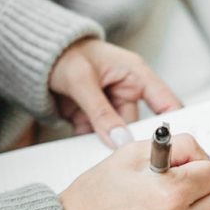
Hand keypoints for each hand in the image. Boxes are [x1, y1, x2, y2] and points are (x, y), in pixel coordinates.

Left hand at [49, 39, 180, 147]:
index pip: (166, 103)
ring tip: (96, 149)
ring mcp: (111, 107)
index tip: (170, 147)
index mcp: (135, 75)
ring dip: (106, 145)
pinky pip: (98, 138)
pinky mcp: (95, 119)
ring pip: (117, 136)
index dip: (171, 125)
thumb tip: (119, 139)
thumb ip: (101, 111)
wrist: (38, 57)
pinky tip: (82, 146)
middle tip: (122, 156)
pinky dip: (91, 145)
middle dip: (129, 142)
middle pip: (139, 127)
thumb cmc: (64, 53)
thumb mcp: (82, 80)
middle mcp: (127, 92)